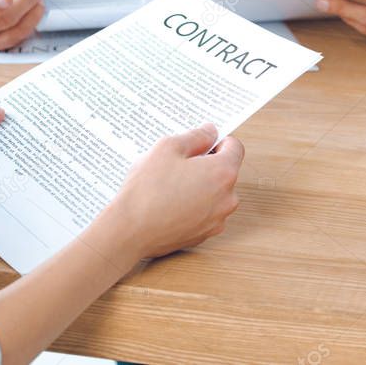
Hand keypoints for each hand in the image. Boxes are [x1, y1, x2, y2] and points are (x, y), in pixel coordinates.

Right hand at [107, 124, 243, 259]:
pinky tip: (170, 204)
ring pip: (214, 193)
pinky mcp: (205, 235)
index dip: (217, 141)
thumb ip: (195, 136)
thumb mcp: (167, 148)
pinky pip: (204, 212)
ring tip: (170, 186)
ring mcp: (217, 219)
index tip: (201, 143)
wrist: (130, 232)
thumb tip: (210, 132)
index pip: (235, 147)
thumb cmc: (147, 190)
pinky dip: (193, 206)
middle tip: (178, 165)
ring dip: (199, 186)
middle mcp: (227, 198)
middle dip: (206, 165)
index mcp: (223, 172)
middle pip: (225, 172)